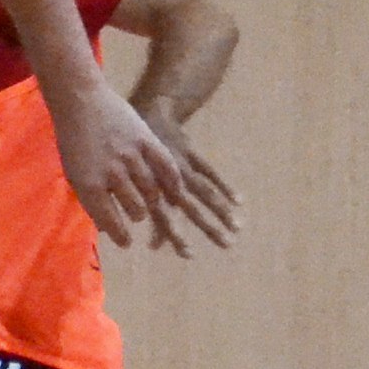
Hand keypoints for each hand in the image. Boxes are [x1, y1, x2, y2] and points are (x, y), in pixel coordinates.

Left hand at [51, 83, 228, 254]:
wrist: (80, 100)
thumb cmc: (73, 139)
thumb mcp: (73, 172)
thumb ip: (89, 199)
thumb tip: (105, 227)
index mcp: (89, 184)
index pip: (110, 221)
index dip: (120, 235)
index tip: (126, 242)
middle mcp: (112, 174)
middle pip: (134, 208)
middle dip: (136, 215)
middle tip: (137, 215)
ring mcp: (131, 156)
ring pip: (151, 191)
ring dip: (150, 200)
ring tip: (148, 202)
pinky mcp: (146, 140)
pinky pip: (165, 168)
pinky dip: (171, 183)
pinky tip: (173, 190)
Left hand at [140, 115, 242, 247]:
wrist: (141, 113)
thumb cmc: (132, 154)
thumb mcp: (130, 180)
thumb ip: (141, 211)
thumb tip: (147, 245)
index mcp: (148, 188)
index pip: (164, 218)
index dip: (175, 237)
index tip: (189, 255)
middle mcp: (166, 178)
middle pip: (191, 208)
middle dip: (209, 227)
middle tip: (227, 245)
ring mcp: (181, 165)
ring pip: (204, 191)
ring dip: (222, 210)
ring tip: (237, 227)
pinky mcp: (191, 153)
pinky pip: (210, 171)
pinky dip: (224, 186)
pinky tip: (239, 201)